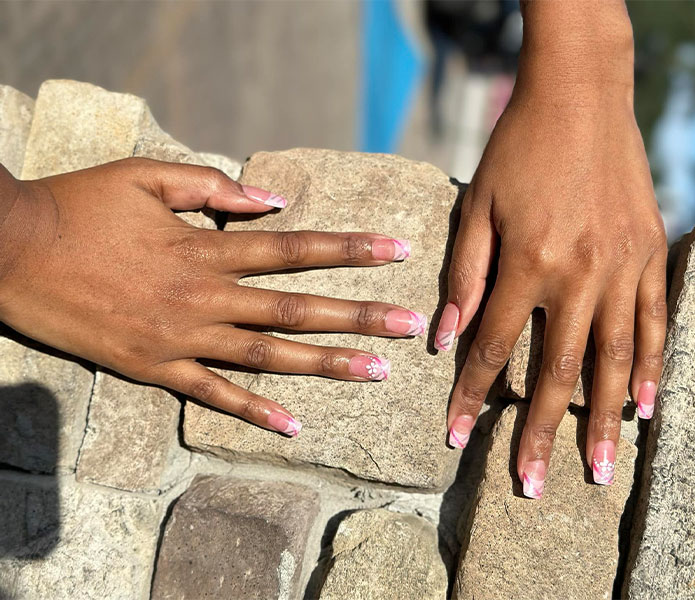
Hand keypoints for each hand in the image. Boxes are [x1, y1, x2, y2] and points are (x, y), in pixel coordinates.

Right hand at [0, 158, 425, 435]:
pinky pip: (213, 394)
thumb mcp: (145, 175)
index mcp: (205, 248)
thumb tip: (274, 199)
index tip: (397, 251)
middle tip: (409, 326)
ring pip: (268, 356)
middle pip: (296, 309)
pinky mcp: (154, 368)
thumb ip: (214, 186)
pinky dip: (255, 410)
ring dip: (326, 365)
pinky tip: (295, 424)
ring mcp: (182, 337)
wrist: (11, 251)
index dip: (349, 248)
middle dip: (358, 315)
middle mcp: (204, 296)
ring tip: (375, 372)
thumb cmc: (78, 206)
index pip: (294, 249)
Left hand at [434, 10, 666, 496]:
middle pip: (558, 372)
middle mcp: (579, 274)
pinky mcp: (650, 254)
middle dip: (540, 434)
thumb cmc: (517, 148)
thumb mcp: (475, 206)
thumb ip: (463, 276)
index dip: (469, 397)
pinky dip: (650, 367)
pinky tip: (645, 406)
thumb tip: (444, 339)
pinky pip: (653, 322)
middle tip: (533, 487)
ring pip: (614, 360)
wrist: (582, 96)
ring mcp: (622, 267)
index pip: (492, 348)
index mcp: (528, 262)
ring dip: (605, 420)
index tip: (453, 439)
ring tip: (600, 470)